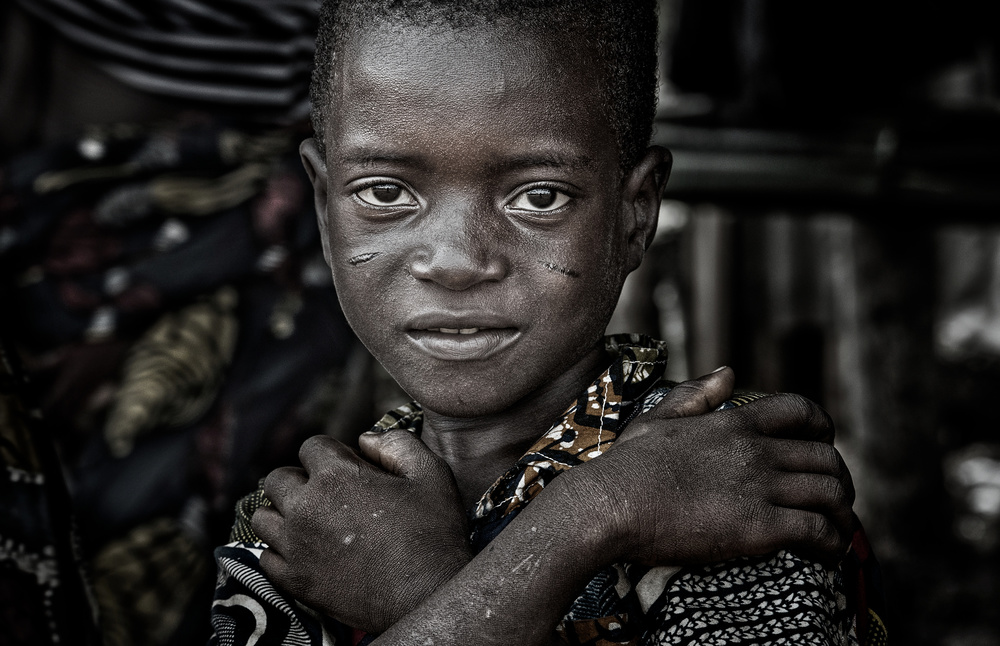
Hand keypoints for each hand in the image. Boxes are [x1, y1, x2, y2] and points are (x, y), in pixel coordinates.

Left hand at [251, 431, 471, 632]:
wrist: (429, 594)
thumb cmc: (433, 533)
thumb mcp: (430, 472)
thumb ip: (396, 443)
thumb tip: (366, 438)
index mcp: (336, 476)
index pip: (311, 446)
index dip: (332, 454)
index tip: (349, 470)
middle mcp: (306, 507)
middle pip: (278, 479)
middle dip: (301, 480)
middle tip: (328, 496)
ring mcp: (295, 546)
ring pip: (263, 517)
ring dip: (283, 514)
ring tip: (311, 522)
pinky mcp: (294, 580)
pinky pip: (266, 557)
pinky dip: (281, 551)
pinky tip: (306, 551)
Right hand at [565, 367, 855, 565]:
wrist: (611, 505)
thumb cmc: (626, 467)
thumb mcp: (658, 419)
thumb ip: (696, 396)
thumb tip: (727, 373)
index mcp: (733, 423)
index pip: (800, 411)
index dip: (822, 427)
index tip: (824, 444)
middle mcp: (754, 451)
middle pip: (826, 458)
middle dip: (840, 480)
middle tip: (835, 500)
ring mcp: (759, 488)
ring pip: (831, 494)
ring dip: (843, 515)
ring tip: (838, 533)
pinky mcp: (759, 527)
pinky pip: (817, 532)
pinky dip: (831, 544)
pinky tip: (825, 554)